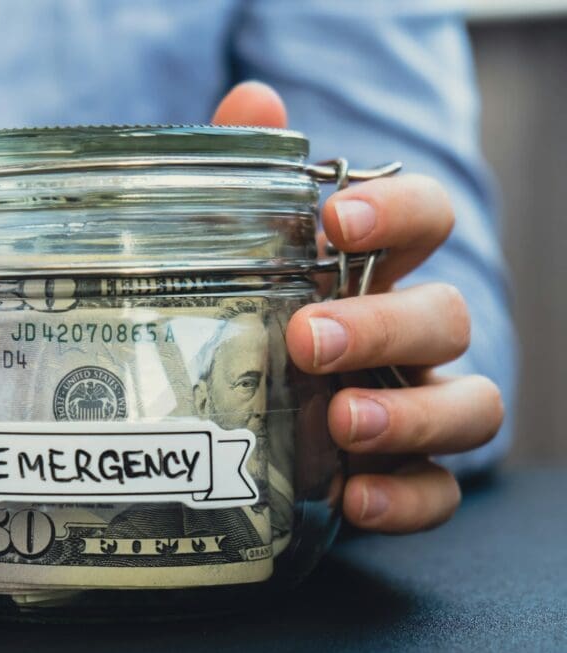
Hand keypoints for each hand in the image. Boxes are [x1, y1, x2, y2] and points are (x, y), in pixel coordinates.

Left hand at [212, 82, 503, 532]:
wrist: (230, 420)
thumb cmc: (244, 318)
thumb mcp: (229, 255)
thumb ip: (242, 179)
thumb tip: (255, 102)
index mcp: (372, 270)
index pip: (425, 219)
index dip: (399, 212)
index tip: (338, 218)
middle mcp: (406, 336)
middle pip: (447, 317)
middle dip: (384, 325)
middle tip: (308, 338)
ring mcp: (414, 406)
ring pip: (472, 406)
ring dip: (411, 414)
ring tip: (340, 420)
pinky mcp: (403, 475)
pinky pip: (440, 493)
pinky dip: (407, 499)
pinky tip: (352, 497)